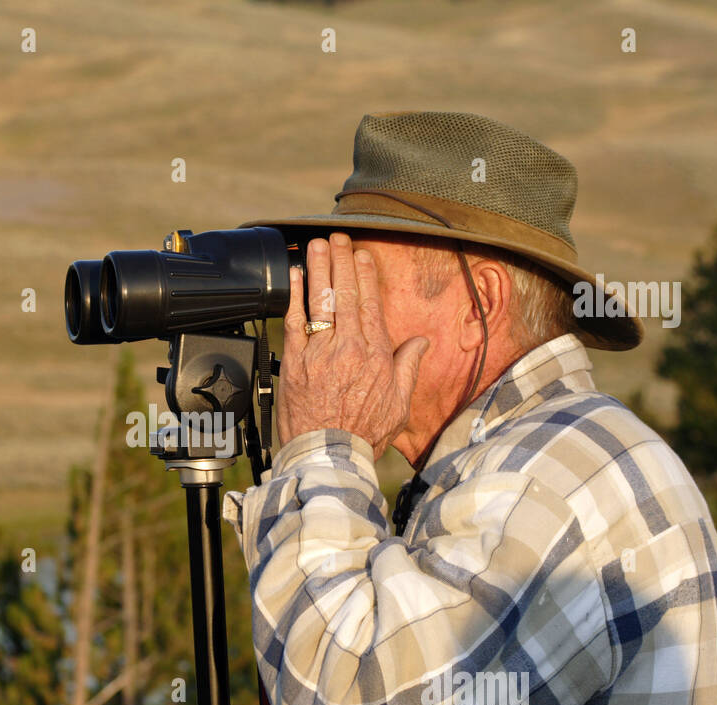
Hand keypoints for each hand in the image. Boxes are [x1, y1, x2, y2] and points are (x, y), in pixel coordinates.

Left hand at [277, 233, 428, 459]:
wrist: (329, 456)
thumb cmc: (363, 435)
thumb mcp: (399, 405)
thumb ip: (408, 368)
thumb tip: (421, 343)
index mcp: (376, 356)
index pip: (371, 305)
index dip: (366, 276)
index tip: (362, 255)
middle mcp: (349, 348)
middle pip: (345, 295)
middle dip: (341, 262)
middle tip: (337, 237)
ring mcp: (320, 353)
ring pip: (320, 302)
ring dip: (319, 269)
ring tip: (317, 245)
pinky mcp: (295, 363)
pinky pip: (294, 321)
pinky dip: (295, 296)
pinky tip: (295, 276)